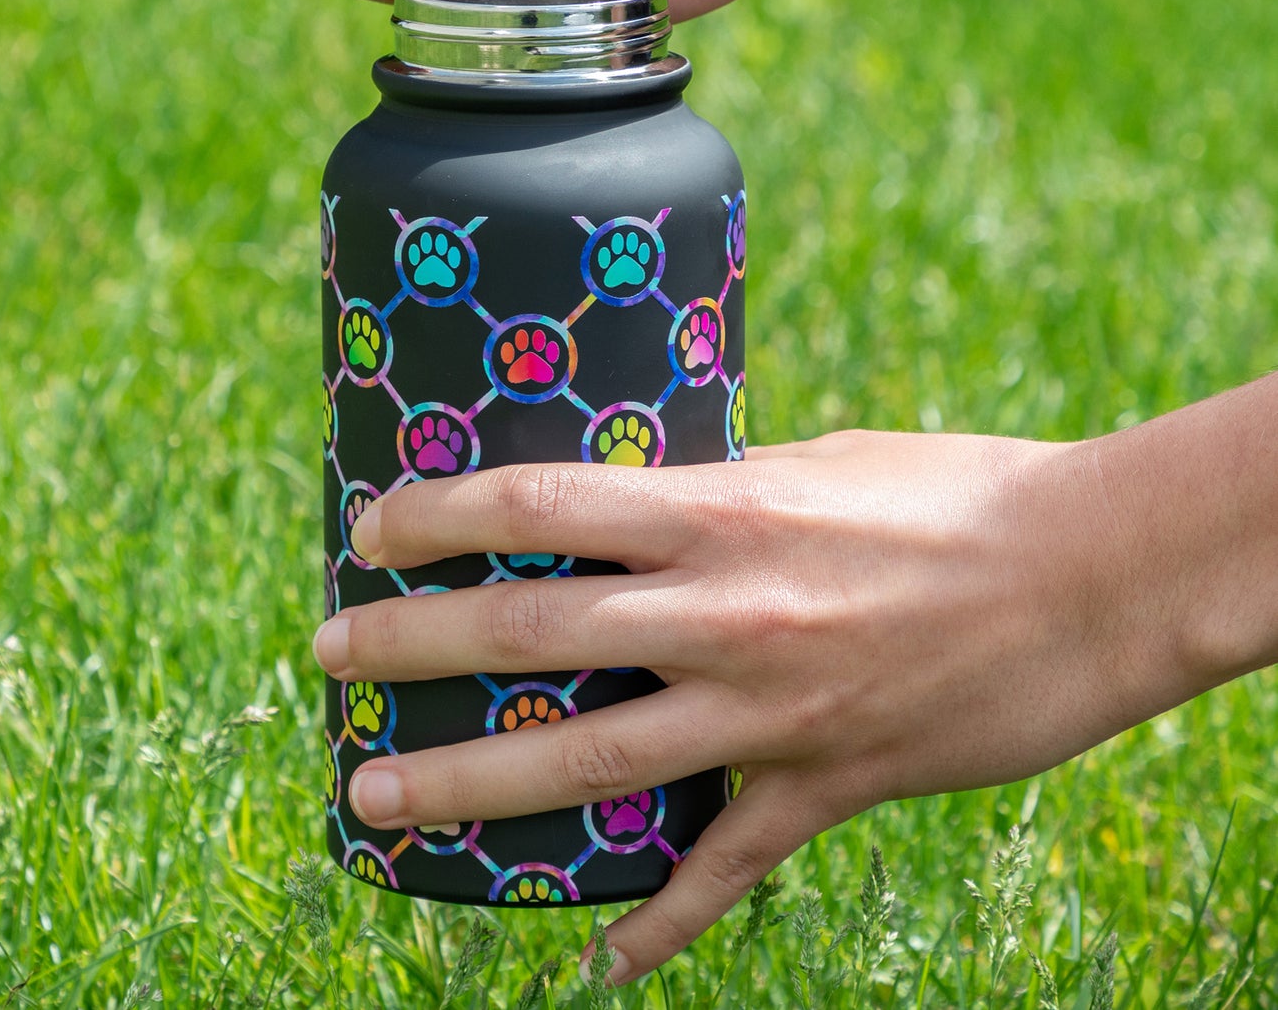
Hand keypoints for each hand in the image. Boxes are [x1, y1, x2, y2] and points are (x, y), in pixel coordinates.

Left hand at [311, 429, 1195, 983]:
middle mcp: (722, 613)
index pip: (536, 507)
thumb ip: (721, 490)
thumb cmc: (956, 489)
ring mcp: (766, 711)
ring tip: (372, 800)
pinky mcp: (824, 786)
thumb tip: (646, 498)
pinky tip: (601, 968)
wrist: (1092, 576)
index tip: (367, 530)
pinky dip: (659, 927)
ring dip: (465, 789)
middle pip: (525, 633)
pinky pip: (722, 871)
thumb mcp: (818, 461)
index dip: (436, 518)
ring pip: (581, 764)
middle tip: (327, 658)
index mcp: (719, 510)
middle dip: (407, 648)